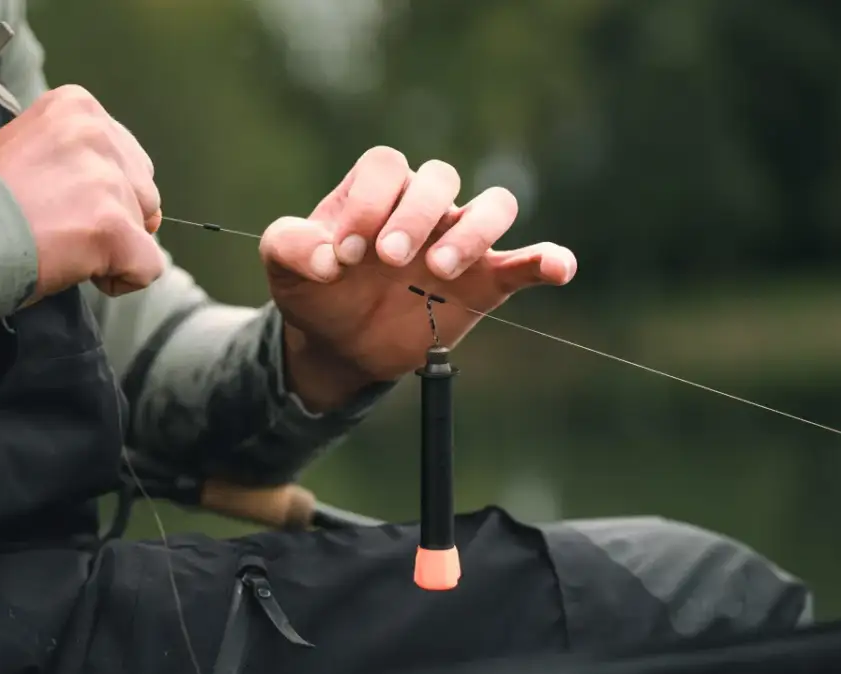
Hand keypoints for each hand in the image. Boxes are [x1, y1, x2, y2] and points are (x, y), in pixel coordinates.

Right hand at [0, 85, 164, 299]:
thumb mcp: (26, 148)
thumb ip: (76, 157)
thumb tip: (131, 194)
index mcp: (77, 106)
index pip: (124, 156)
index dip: (100, 192)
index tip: (58, 204)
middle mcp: (98, 133)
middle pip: (142, 190)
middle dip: (112, 217)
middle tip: (59, 229)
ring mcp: (108, 180)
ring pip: (145, 227)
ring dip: (113, 247)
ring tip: (63, 247)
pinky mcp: (114, 226)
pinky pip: (149, 265)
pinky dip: (124, 279)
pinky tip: (84, 272)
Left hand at [261, 146, 575, 409]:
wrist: (337, 339)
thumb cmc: (314, 288)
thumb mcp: (282, 264)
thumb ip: (289, 245)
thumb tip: (324, 257)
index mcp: (375, 190)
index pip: (385, 167)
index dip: (368, 202)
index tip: (344, 252)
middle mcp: (422, 206)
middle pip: (440, 178)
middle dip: (415, 214)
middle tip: (388, 260)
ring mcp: (457, 241)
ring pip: (493, 205)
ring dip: (473, 231)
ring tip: (439, 270)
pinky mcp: (483, 282)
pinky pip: (525, 262)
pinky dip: (547, 260)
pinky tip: (558, 267)